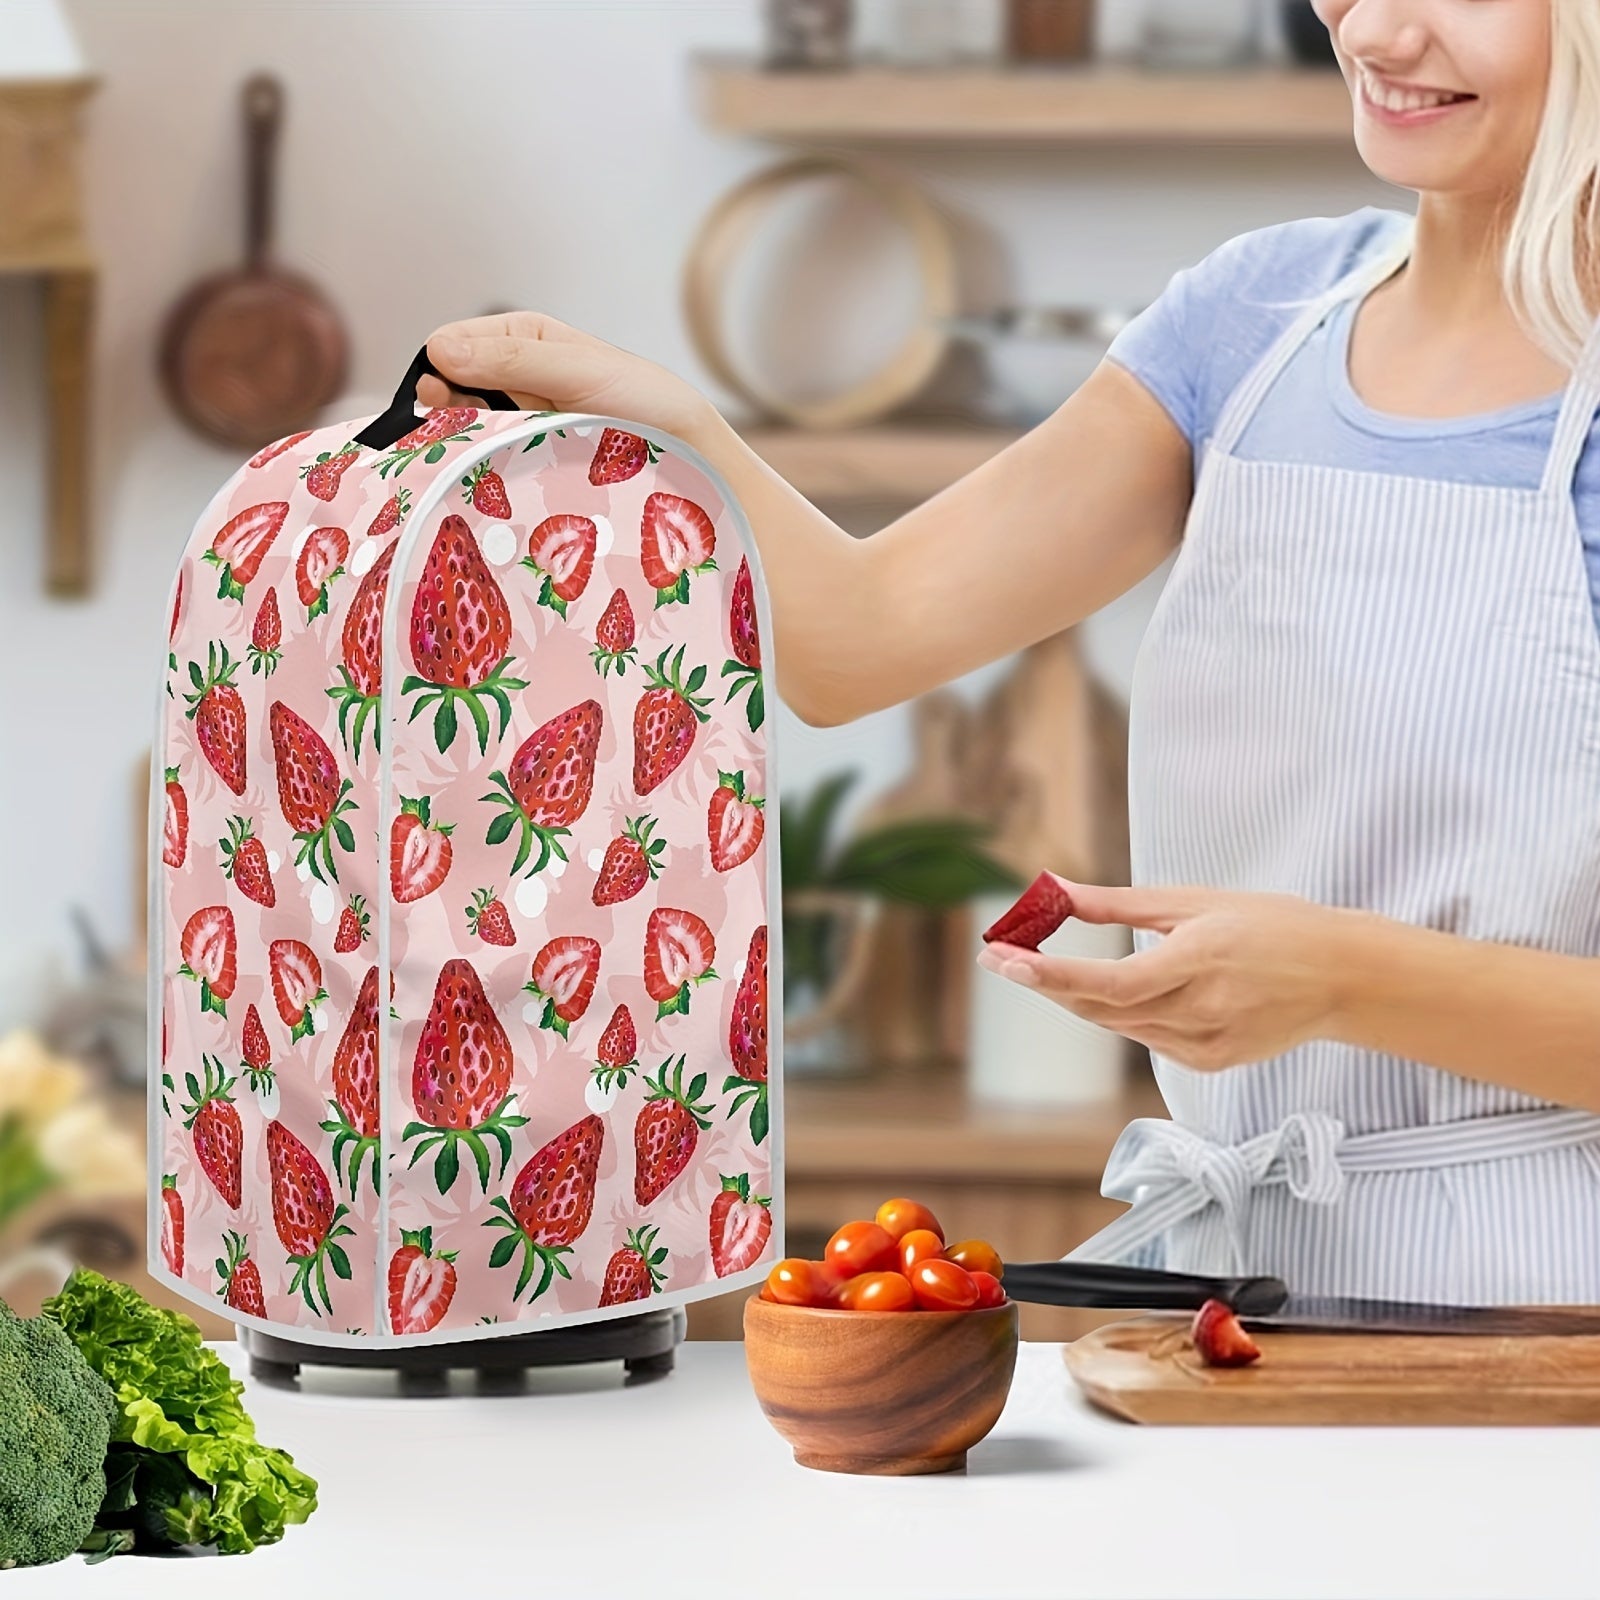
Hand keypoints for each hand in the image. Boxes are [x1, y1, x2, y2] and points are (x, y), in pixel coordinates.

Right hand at [418, 311, 714, 444]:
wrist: (688, 452)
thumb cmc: (644, 399)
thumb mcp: (577, 370)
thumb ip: (512, 361)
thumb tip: (439, 351)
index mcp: (518, 338)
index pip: (450, 345)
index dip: (436, 368)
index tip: (433, 395)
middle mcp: (511, 377)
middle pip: (450, 390)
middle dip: (443, 410)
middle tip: (447, 432)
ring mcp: (518, 421)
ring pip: (467, 429)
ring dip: (463, 443)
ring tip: (470, 458)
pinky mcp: (528, 461)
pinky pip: (492, 462)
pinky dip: (485, 469)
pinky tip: (487, 480)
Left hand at [975, 879, 1367, 1070]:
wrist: (1344, 977)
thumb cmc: (1272, 925)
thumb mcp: (1194, 900)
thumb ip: (1117, 903)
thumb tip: (1052, 890)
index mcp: (1200, 960)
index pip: (1109, 980)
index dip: (1051, 975)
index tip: (1003, 959)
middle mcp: (1201, 1010)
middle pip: (1101, 1006)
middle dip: (1045, 982)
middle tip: (998, 955)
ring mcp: (1207, 1043)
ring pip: (1118, 1024)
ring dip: (1076, 997)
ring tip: (1036, 965)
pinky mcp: (1211, 1061)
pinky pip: (1146, 1037)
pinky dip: (1120, 1013)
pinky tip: (1114, 990)